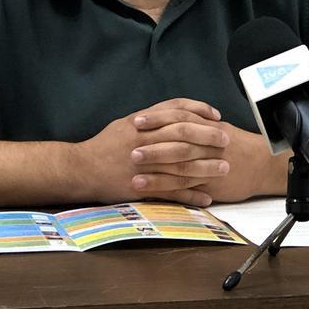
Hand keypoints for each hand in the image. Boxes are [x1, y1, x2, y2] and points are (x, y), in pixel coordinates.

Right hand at [76, 98, 228, 205]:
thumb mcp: (125, 124)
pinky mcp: (142, 187)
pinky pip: (172, 192)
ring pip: (181, 165)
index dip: (198, 111)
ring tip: (224, 168)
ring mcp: (145, 166)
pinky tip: (206, 197)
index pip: (176, 111)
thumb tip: (173, 112)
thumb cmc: (103, 146)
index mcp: (141, 124)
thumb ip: (150, 118)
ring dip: (205, 167)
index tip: (216, 116)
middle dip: (208, 136)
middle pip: (183, 136)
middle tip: (226, 140)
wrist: (82, 169)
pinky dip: (190, 196)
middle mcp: (145, 141)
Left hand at [133, 121, 282, 203]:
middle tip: (130, 143)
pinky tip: (146, 187)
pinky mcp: (209, 184)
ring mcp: (208, 165)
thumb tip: (172, 118)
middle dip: (152, 141)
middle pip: (176, 139)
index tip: (137, 120)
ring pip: (177, 162)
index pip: (179, 118)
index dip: (158, 119)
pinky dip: (162, 185)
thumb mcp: (220, 129)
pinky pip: (182, 185)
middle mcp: (207, 144)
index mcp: (208, 128)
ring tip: (132, 165)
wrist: (264, 165)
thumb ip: (198, 124)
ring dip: (153, 163)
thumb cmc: (240, 147)